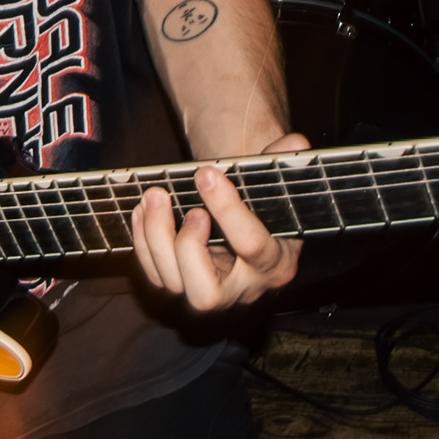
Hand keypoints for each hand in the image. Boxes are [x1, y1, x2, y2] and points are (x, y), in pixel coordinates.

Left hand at [128, 136, 307, 313]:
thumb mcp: (277, 184)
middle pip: (207, 294)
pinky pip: (155, 276)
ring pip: (174, 285)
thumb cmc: (264, 204)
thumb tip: (295, 144)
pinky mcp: (183, 286)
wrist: (249, 224)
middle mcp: (243, 289)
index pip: (252, 246)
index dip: (227, 209)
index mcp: (276, 264)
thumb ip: (285, 164)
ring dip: (156, 238)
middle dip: (186, 247)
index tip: (206, 174)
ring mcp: (211, 292)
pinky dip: (143, 242)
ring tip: (155, 197)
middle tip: (186, 208)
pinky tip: (144, 210)